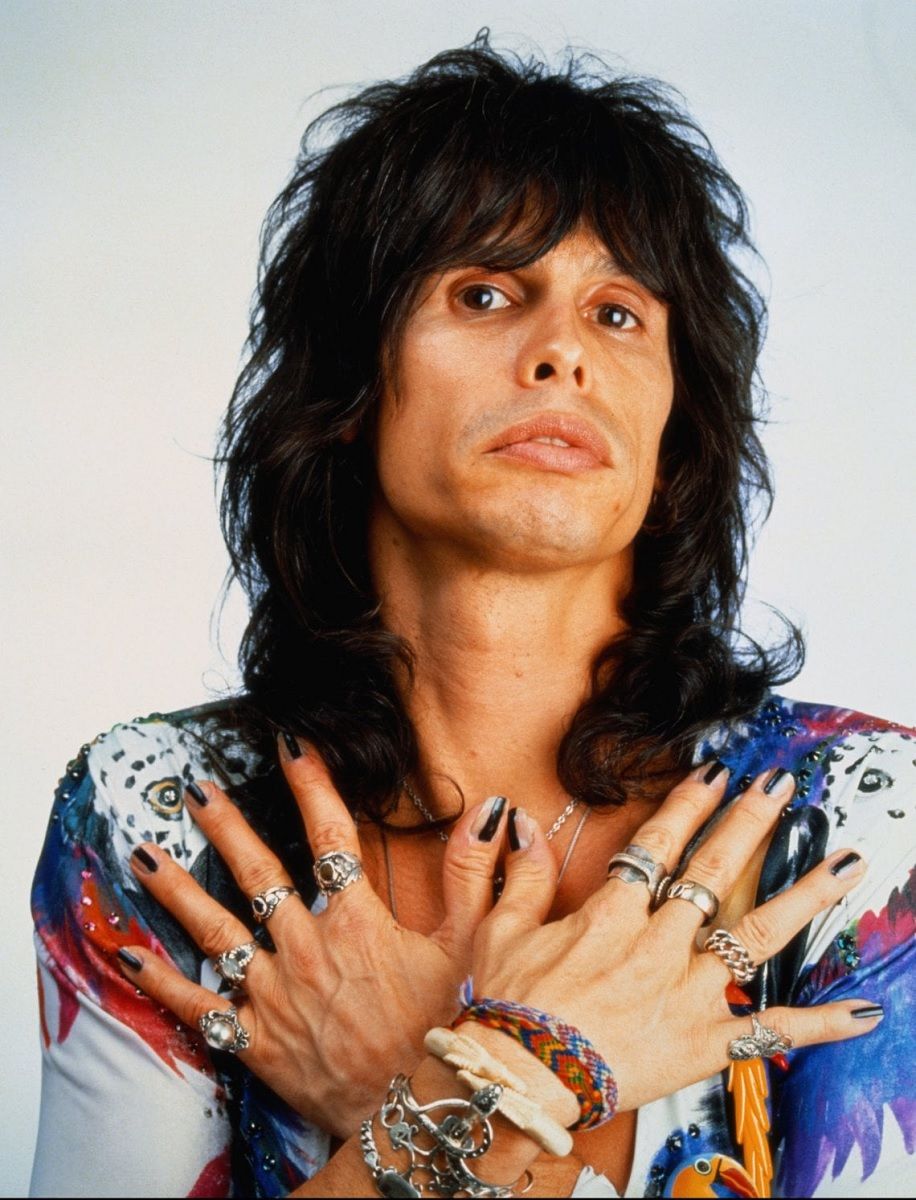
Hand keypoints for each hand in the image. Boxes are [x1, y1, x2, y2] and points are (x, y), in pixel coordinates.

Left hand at [117, 737, 513, 1137]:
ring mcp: (274, 994)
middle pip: (258, 873)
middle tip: (194, 789)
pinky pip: (196, 1005)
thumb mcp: (474, 951)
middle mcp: (307, 949)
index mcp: (358, 923)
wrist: (414, 1125)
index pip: (332, 836)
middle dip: (225, 825)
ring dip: (176, 888)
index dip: (311, 785)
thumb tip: (494, 814)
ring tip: (141, 854)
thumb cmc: (444, 1036)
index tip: (290, 746)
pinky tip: (127, 954)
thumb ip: (478, 877)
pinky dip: (159, 980)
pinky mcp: (254, 1039)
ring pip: (215, 929)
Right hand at [466, 764, 881, 1117]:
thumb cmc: (508, 1009)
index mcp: (611, 914)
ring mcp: (688, 992)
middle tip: (780, 786)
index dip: (687, 805)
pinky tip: (862, 1011)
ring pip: (758, 935)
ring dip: (805, 895)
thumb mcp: (502, 930)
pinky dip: (820, 1023)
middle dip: (750, 822)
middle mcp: (658, 944)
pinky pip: (771, 1030)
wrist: (521, 1083)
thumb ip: (524, 874)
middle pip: (714, 871)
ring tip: (846, 865)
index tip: (713, 773)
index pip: (658, 844)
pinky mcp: (705, 1041)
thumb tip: (519, 821)